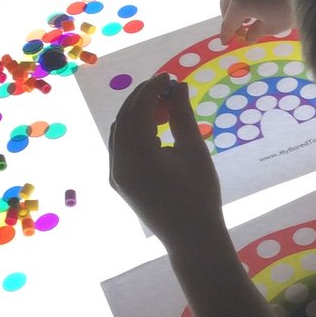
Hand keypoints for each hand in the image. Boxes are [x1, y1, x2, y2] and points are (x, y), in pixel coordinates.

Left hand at [109, 74, 222, 246]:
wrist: (192, 239)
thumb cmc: (201, 196)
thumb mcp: (194, 152)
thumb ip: (183, 115)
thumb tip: (178, 86)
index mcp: (138, 157)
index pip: (138, 110)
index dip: (152, 88)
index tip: (170, 77)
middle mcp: (118, 164)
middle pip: (124, 118)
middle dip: (143, 98)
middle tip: (168, 87)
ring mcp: (115, 174)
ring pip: (119, 131)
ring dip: (138, 113)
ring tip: (165, 107)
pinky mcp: (118, 181)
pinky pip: (120, 146)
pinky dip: (135, 131)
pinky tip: (156, 127)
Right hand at [218, 0, 292, 43]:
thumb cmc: (288, 10)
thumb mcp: (272, 27)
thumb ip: (256, 33)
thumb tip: (248, 38)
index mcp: (239, 3)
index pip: (228, 22)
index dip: (226, 34)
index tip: (225, 42)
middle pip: (225, 5)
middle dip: (229, 18)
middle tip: (238, 30)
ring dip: (234, 5)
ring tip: (247, 16)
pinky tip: (255, 2)